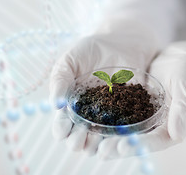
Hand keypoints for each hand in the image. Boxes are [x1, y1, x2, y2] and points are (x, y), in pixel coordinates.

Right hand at [50, 18, 158, 155]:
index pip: (63, 124)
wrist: (122, 43)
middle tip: (80, 136)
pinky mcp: (129, 112)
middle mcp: (89, 115)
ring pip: (101, 138)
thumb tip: (55, 105)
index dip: (61, 129)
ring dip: (98, 142)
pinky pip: (125, 128)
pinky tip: (120, 133)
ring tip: (98, 137)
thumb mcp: (71, 59)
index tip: (63, 129)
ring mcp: (110, 116)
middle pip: (80, 138)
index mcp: (71, 105)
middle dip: (77, 140)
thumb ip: (61, 79)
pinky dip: (122, 133)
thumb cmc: (92, 50)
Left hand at [96, 41, 185, 158]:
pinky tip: (93, 117)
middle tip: (101, 150)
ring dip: (112, 134)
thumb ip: (183, 110)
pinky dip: (109, 116)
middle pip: (138, 139)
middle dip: (119, 145)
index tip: (122, 148)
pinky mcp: (137, 102)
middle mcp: (159, 124)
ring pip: (127, 127)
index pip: (157, 141)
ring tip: (92, 140)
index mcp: (174, 126)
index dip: (139, 146)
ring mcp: (147, 114)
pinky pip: (122, 111)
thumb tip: (177, 135)